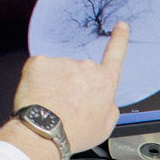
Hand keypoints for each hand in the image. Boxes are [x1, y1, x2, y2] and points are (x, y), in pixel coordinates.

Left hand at [0, 21, 128, 159]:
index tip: (121, 27)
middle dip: (73, 85)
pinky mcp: (40, 62)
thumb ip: (109, 107)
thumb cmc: (74, 133)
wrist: (44, 133)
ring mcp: (62, 63)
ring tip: (52, 106)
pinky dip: (38, 81)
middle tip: (67, 107)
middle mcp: (86, 68)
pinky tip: (40, 97)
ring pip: (58, 71)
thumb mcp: (105, 127)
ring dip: (54, 84)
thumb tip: (106, 99)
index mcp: (104, 82)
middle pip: (79, 72)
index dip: (119, 40)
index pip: (115, 55)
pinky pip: (40, 69)